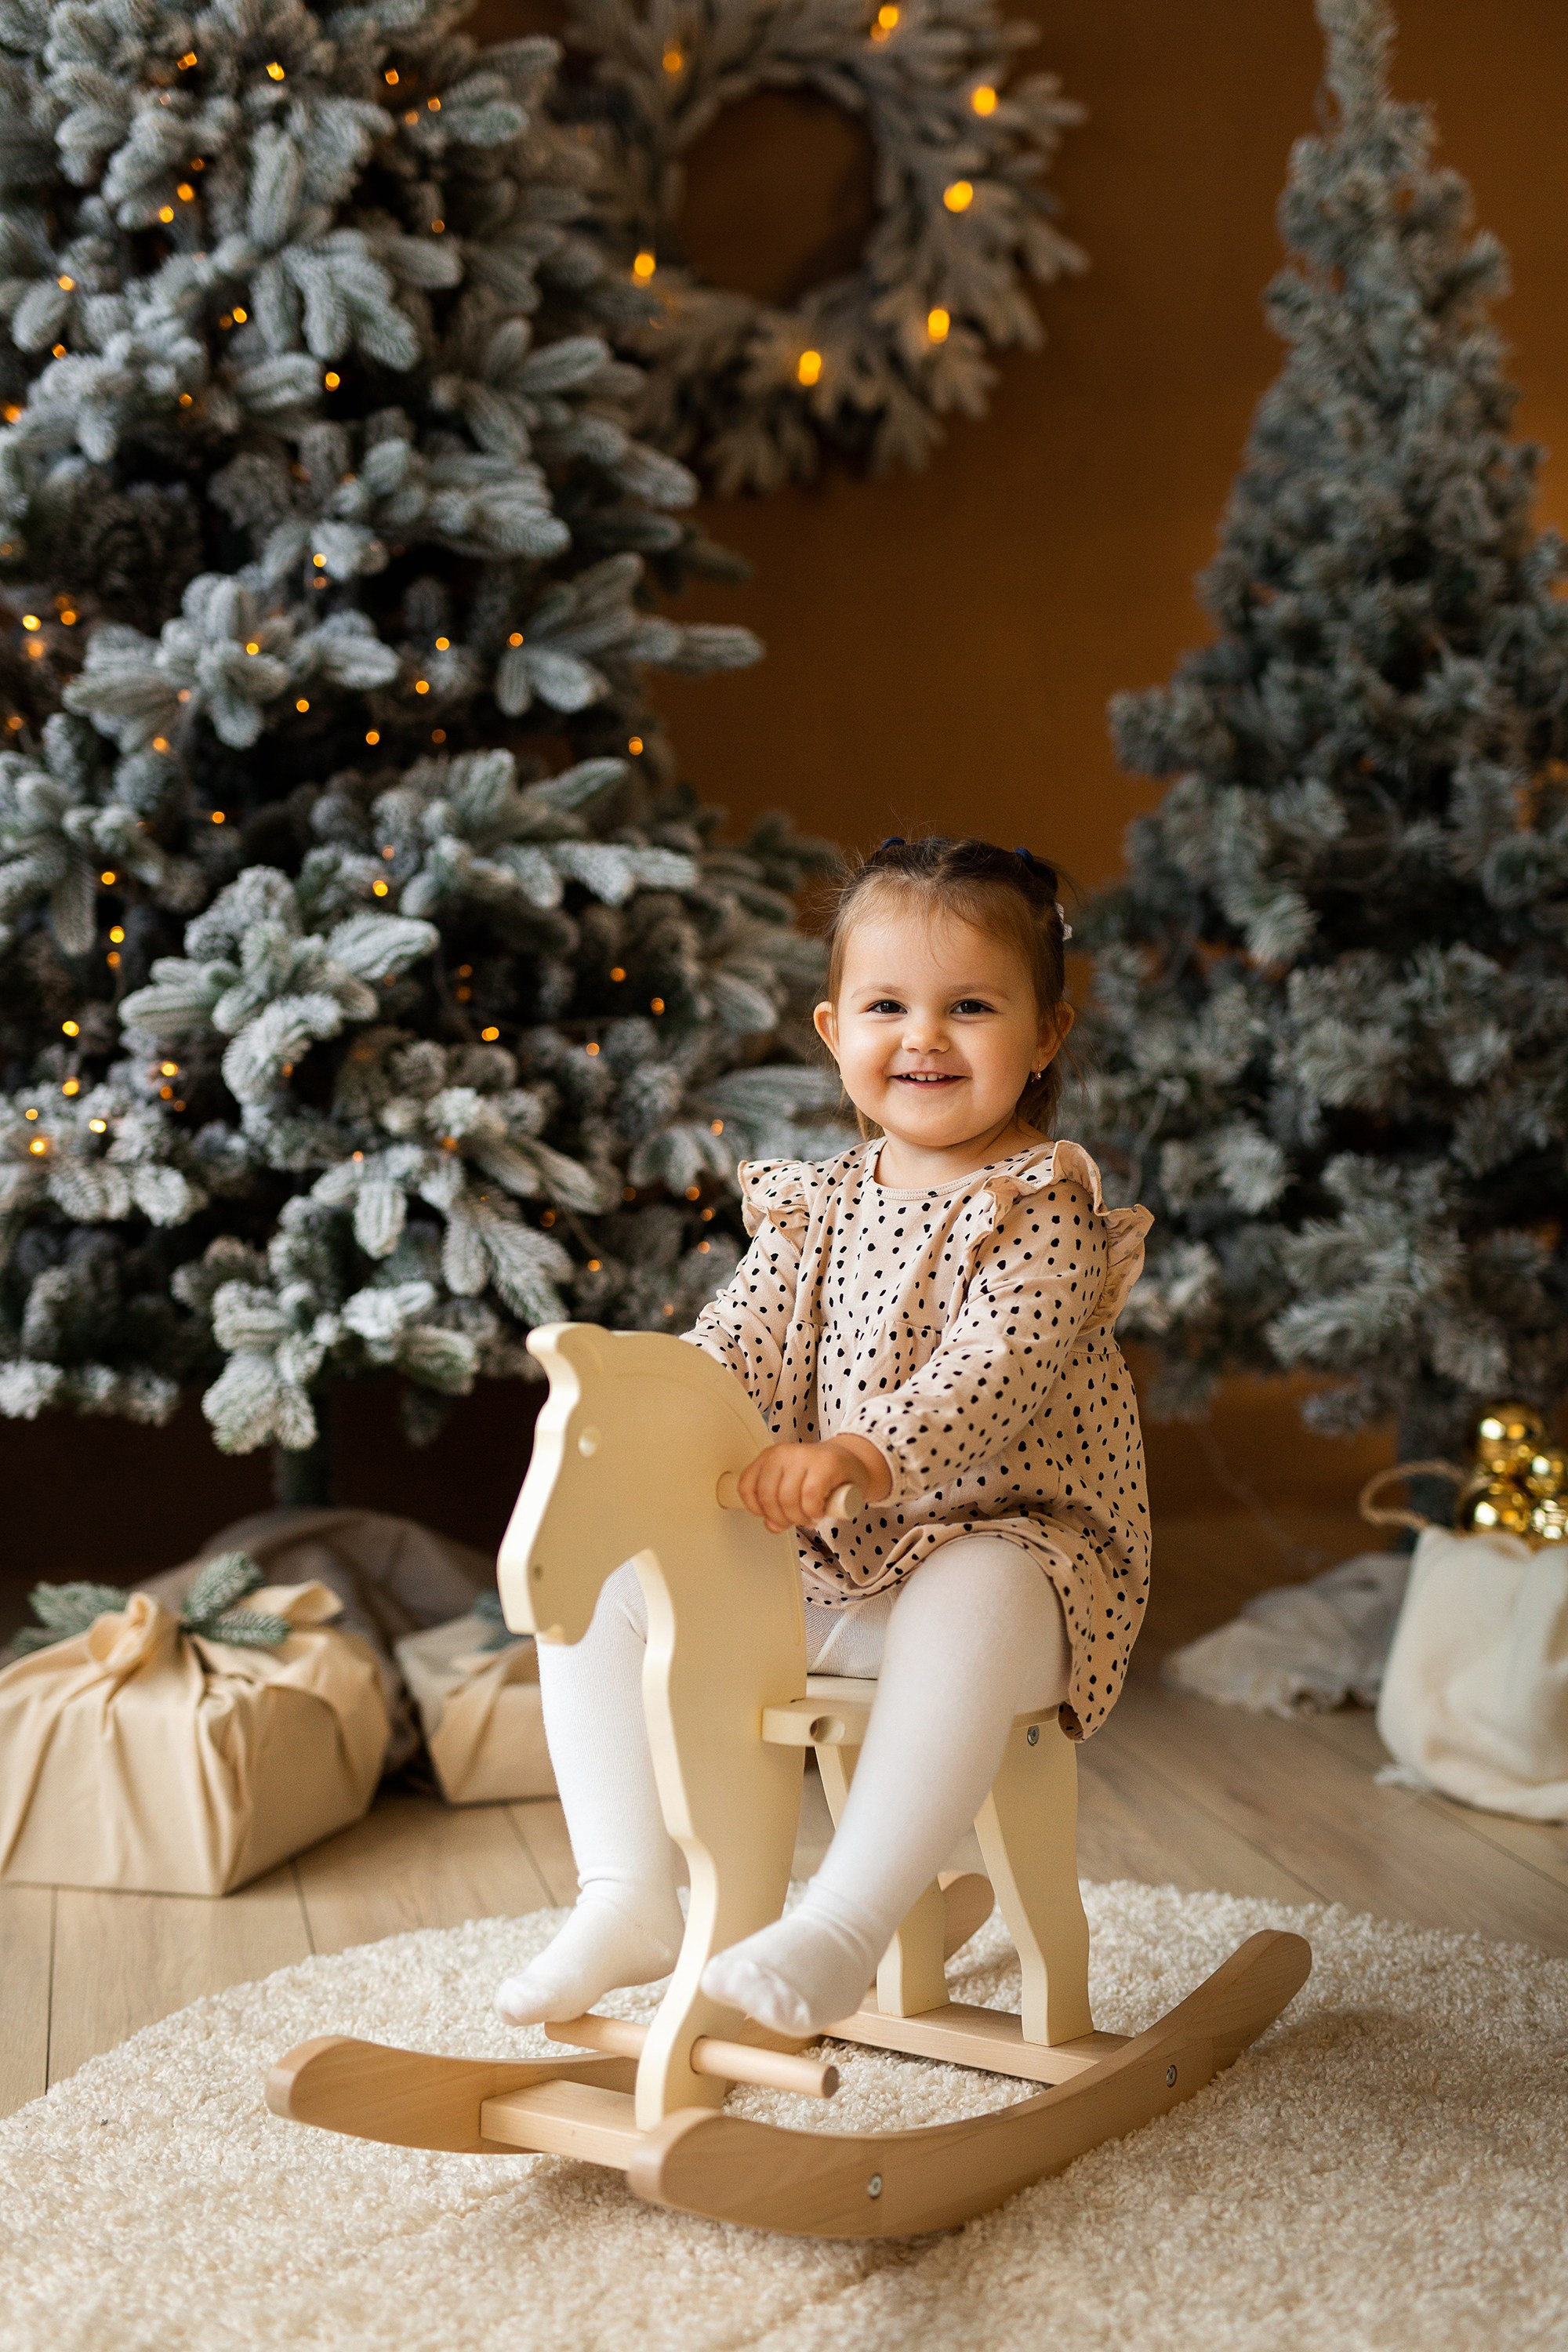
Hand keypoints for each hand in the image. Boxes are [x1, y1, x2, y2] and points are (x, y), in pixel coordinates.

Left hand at [736, 1434, 890, 1533]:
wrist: (853, 1462)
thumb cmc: (821, 1476)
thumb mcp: (792, 1487)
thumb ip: (777, 1505)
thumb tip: (771, 1525)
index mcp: (769, 1457)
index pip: (747, 1486)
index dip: (756, 1509)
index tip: (770, 1517)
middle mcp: (783, 1453)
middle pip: (767, 1496)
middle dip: (781, 1518)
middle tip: (796, 1521)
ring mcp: (803, 1456)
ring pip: (787, 1499)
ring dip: (798, 1518)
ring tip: (809, 1517)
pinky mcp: (825, 1464)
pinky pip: (809, 1497)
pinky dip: (813, 1512)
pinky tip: (819, 1512)